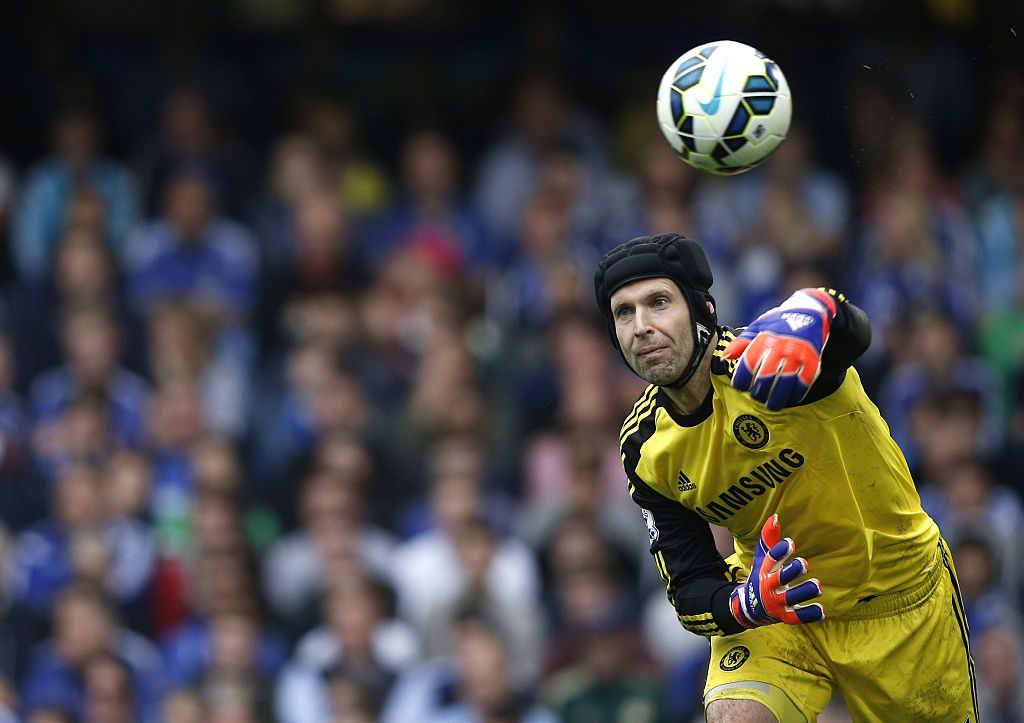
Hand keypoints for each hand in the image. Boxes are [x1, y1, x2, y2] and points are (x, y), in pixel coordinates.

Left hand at [721, 288, 836, 409]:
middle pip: (766, 376)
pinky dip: (797, 393)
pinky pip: (804, 382)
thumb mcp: (757, 327)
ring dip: (777, 397)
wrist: (809, 312)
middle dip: (759, 391)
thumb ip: (740, 343)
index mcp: (765, 339)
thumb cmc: (778, 323)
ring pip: (785, 382)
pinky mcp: (812, 360)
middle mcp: (781, 347)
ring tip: (772, 404)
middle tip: (756, 396)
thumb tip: (724, 357)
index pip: (749, 364)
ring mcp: (797, 354)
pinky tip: (790, 398)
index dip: (741, 379)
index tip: (740, 386)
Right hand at [729, 514, 823, 627]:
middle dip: (792, 571)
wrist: (749, 607)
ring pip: (791, 598)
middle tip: (804, 564)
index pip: (771, 559)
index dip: (780, 551)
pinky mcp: (784, 616)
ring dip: (804, 592)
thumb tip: (775, 517)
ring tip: (817, 586)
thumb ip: (769, 538)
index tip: (790, 543)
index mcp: (765, 570)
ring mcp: (777, 602)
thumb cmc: (761, 577)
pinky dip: (809, 614)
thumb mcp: (763, 559)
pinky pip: (797, 617)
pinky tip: (821, 609)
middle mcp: (769, 586)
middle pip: (780, 579)